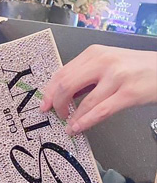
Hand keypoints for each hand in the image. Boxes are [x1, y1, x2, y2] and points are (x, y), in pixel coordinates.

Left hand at [41, 45, 156, 134]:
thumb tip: (64, 94)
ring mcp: (116, 77)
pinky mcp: (128, 93)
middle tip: (57, 115)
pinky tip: (78, 128)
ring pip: (83, 102)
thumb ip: (87, 76)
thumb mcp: (109, 63)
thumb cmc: (137, 68)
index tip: (44, 104)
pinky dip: (85, 122)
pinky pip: (100, 111)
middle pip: (67, 85)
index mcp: (95, 54)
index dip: (50, 92)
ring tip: (69, 127)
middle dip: (58, 104)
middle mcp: (104, 62)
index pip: (62, 72)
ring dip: (72, 118)